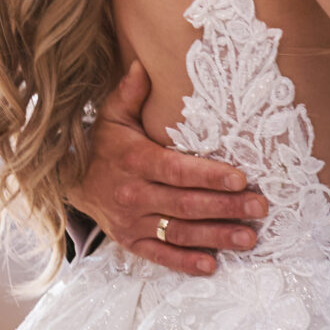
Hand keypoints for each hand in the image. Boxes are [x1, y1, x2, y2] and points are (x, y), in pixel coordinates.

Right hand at [66, 62, 267, 277]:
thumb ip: (131, 93)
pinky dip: (185, 263)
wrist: (69, 181)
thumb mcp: (113, 117)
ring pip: (178, 232)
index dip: (208, 176)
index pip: (176, 170)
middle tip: (260, 208)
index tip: (241, 179)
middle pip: (185, 204)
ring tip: (248, 238)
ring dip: (215, 236)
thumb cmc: (103, 146)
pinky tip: (212, 265)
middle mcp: (132, 193)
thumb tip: (143, 65)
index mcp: (134, 160)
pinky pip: (159, 255)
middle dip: (226, 207)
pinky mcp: (130, 242)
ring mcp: (131, 221)